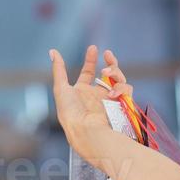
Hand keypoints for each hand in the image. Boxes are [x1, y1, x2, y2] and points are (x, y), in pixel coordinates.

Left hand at [49, 44, 132, 163]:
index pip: (88, 72)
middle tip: (108, 54)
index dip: (91, 60)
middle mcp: (96, 95)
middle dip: (111, 62)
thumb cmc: (71, 113)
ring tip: (107, 73)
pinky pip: (127, 90)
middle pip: (109, 73)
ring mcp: (110, 100)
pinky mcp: (120, 105)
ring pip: (120, 79)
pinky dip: (121, 87)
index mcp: (82, 92)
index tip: (93, 48)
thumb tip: (52, 51)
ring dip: (115, 72)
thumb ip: (59, 70)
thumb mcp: (61, 89)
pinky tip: (111, 92)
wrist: (86, 131)